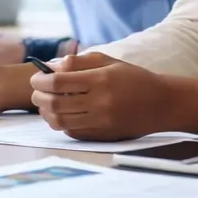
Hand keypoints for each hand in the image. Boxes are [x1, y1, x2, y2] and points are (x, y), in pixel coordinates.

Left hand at [29, 53, 173, 140]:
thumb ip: (78, 62)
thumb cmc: (133, 78)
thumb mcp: (108, 61)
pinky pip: (73, 132)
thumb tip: (51, 67)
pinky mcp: (103, 135)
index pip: (59, 82)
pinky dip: (61, 123)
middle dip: (39, 97)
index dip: (41, 80)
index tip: (36, 77)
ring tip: (45, 104)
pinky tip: (61, 114)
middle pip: (56, 103)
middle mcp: (99, 103)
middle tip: (36, 92)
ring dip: (46, 113)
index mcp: (100, 80)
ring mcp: (101, 122)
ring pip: (61, 121)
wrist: (161, 104)